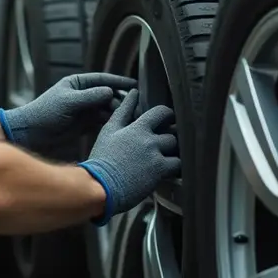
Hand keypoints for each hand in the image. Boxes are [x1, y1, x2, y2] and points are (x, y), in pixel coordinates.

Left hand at [0, 72, 136, 154]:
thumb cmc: (44, 113)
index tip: (135, 84)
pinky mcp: (84, 125)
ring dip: (118, 112)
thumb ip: (90, 97)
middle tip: (137, 106)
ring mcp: (84, 110)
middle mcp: (82, 95)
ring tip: (132, 117)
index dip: (119, 81)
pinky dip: (111, 123)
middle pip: (108, 95)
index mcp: (77, 84)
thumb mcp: (68, 102)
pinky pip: (102, 122)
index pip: (102, 79)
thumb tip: (111, 92)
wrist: (30, 134)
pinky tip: (121, 126)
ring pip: (107, 109)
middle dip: (121, 99)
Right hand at [78, 90, 179, 224]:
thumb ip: (122, 111)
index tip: (166, 120)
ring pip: (174, 145)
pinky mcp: (159, 170)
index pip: (160, 112)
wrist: (100, 185)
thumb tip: (133, 93)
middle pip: (171, 131)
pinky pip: (177, 164)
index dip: (167, 116)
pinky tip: (168, 170)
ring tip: (164, 157)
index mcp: (137, 128)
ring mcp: (155, 153)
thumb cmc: (102, 159)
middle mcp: (148, 138)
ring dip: (172, 150)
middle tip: (166, 141)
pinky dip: (174, 166)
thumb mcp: (108, 131)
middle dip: (169, 134)